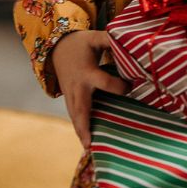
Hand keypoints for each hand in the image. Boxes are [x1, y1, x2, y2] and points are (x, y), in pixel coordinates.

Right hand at [50, 30, 130, 146]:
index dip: (119, 86)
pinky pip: (74, 116)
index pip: (104, 83)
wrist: (55, 48)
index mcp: (86, 73)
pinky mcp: (69, 100)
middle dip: (84, 126)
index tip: (131, 87)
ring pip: (75, 116)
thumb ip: (109, 39)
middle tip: (90, 144)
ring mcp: (71, 95)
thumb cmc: (79, 44)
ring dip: (81, 132)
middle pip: (81, 109)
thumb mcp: (94, 38)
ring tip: (89, 149)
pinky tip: (87, 144)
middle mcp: (78, 87)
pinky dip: (79, 129)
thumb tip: (128, 42)